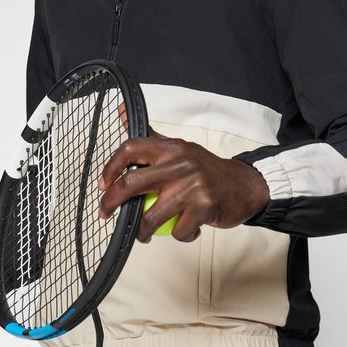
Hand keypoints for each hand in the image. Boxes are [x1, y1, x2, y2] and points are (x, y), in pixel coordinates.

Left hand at [98, 132, 268, 242]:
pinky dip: (180, 236)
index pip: (131, 149)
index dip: (110, 167)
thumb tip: (122, 111)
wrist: (244, 185)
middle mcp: (181, 163)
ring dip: (143, 231)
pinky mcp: (205, 207)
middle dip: (112, 202)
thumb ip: (151, 136)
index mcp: (171, 148)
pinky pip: (178, 231)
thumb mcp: (179, 149)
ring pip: (152, 216)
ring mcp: (193, 186)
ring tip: (146, 234)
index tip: (102, 185)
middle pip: (132, 183)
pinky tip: (186, 230)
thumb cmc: (206, 171)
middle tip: (106, 213)